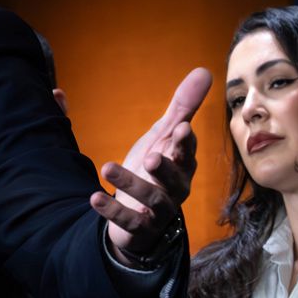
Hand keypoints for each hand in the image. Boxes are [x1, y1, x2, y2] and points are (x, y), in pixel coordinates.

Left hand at [90, 68, 211, 263]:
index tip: (181, 127)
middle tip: (152, 156)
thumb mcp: (164, 136)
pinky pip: (128, 221)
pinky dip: (112, 210)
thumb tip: (204, 70)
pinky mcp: (140, 227)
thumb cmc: (155, 169)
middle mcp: (175, 188)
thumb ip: (182, 106)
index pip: (186, 150)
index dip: (184, 141)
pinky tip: (94, 198)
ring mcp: (158, 210)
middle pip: (175, 178)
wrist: (140, 217)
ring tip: (107, 167)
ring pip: (151, 199)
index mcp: (182, 163)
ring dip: (130, 183)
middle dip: (165, 167)